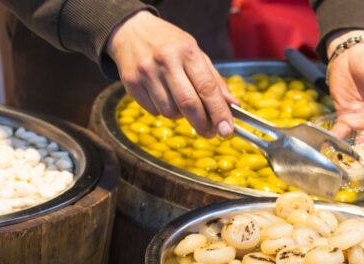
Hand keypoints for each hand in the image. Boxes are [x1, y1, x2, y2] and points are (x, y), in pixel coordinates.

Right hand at [106, 10, 235, 137]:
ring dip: (180, 115)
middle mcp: (165, 60)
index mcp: (187, 51)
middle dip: (203, 124)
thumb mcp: (195, 52)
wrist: (131, 30)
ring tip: (180, 101)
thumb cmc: (169, 44)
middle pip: (189, 104)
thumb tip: (233, 105)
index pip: (207, 88)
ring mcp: (146, 72)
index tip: (227, 130)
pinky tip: (162, 96)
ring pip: (170, 112)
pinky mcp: (131, 83)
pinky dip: (162, 110)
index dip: (218, 112)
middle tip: (210, 132)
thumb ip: (214, 80)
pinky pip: (153, 111)